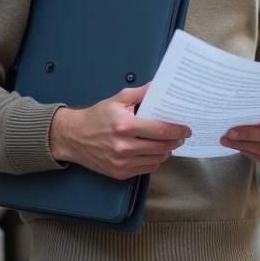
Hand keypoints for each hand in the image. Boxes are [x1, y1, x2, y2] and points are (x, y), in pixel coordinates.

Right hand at [48, 84, 190, 179]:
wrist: (73, 137)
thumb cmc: (97, 117)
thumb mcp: (117, 99)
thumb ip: (141, 93)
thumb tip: (160, 87)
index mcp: (124, 126)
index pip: (160, 130)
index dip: (177, 130)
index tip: (186, 128)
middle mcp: (123, 146)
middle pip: (162, 146)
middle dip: (176, 141)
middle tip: (182, 135)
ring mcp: (121, 162)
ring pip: (157, 159)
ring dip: (167, 151)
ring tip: (169, 142)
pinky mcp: (119, 172)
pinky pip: (147, 168)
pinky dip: (154, 160)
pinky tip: (153, 151)